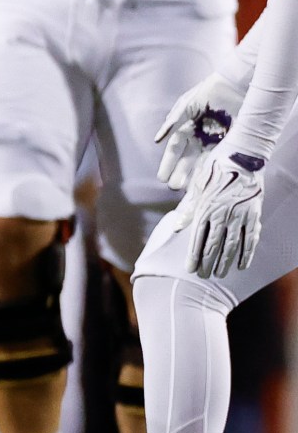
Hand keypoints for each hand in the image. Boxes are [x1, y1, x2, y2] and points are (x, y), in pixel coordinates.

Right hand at [156, 70, 244, 191]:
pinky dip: (214, 168)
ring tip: (191, 189)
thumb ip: (172, 122)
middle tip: (174, 188)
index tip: (162, 178)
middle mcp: (197, 137)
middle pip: (186, 159)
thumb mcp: (185, 107)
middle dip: (180, 173)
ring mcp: (213, 141)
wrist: (233, 86)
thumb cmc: (206, 94)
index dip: (168, 164)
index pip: (173, 150)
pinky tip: (209, 179)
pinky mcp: (229, 141)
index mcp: (184, 129)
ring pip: (203, 161)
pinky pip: (220, 158)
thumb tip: (156, 140)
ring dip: (196, 175)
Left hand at [183, 148, 266, 279]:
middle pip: (214, 244)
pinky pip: (251, 239)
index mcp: (206, 207)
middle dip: (207, 263)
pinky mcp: (255, 214)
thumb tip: (177, 226)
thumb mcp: (197, 185)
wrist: (243, 155)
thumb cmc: (215, 168)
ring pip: (232, 245)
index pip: (197, 237)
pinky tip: (241, 265)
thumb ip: (188, 207)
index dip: (193, 255)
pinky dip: (247, 253)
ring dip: (225, 262)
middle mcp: (222, 213)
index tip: (189, 269)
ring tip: (219, 274)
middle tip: (203, 277)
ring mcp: (240, 215)